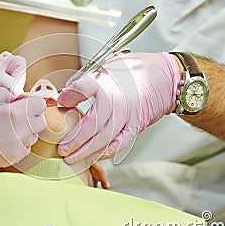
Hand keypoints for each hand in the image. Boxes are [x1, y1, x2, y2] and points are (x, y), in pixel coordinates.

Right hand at [0, 88, 45, 192]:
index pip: (40, 105)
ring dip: (26, 130)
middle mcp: (20, 132)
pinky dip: (19, 143)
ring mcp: (17, 148)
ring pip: (33, 137)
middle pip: (40, 122)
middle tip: (16, 115)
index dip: (31, 102)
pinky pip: (24, 149)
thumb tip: (21, 100)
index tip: (22, 104)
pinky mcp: (12, 159)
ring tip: (8, 127)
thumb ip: (9, 95)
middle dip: (31, 117)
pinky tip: (4, 138)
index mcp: (16, 114)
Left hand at [57, 52, 179, 162]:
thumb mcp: (107, 67)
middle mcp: (117, 100)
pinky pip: (120, 143)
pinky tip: (95, 156)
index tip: (59, 104)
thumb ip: (84, 84)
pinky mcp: (136, 126)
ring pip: (104, 138)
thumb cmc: (135, 72)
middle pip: (91, 124)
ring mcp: (127, 115)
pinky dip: (106, 152)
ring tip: (73, 158)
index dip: (68, 97)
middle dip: (75, 140)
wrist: (164, 78)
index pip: (81, 89)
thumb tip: (63, 98)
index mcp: (107, 81)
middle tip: (62, 149)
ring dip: (87, 151)